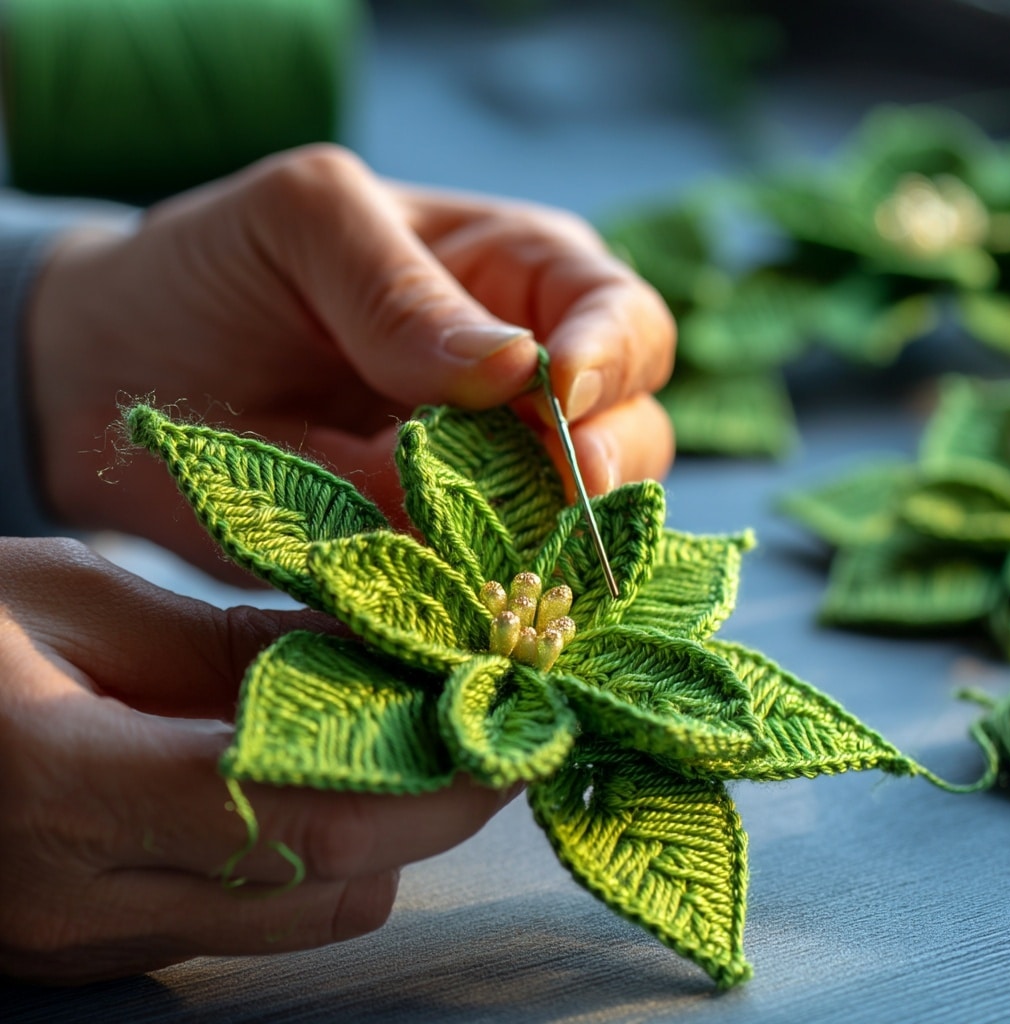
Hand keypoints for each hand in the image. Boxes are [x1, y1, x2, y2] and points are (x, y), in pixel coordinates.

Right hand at [0, 538, 517, 982]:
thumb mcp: (68, 602)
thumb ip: (224, 643)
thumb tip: (366, 650)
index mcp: (59, 784)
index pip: (299, 809)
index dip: (426, 777)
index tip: (502, 725)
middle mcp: (75, 898)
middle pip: (321, 884)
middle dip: (433, 811)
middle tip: (483, 725)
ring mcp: (81, 941)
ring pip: (299, 916)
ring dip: (385, 835)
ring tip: (416, 739)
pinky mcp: (94, 949)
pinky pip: (249, 919)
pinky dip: (319, 855)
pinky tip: (330, 778)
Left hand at [26, 145, 674, 576]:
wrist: (126, 371)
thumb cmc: (218, 270)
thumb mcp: (300, 226)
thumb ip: (399, 287)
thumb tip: (516, 369)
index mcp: (519, 277)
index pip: (622, 319)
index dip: (611, 358)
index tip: (560, 393)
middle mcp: (528, 385)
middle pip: (631, 428)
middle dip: (601, 462)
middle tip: (549, 488)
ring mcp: (490, 476)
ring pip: (579, 520)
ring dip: (551, 540)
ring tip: (492, 549)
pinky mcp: (443, 548)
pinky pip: (498, 581)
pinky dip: (494, 594)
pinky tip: (466, 597)